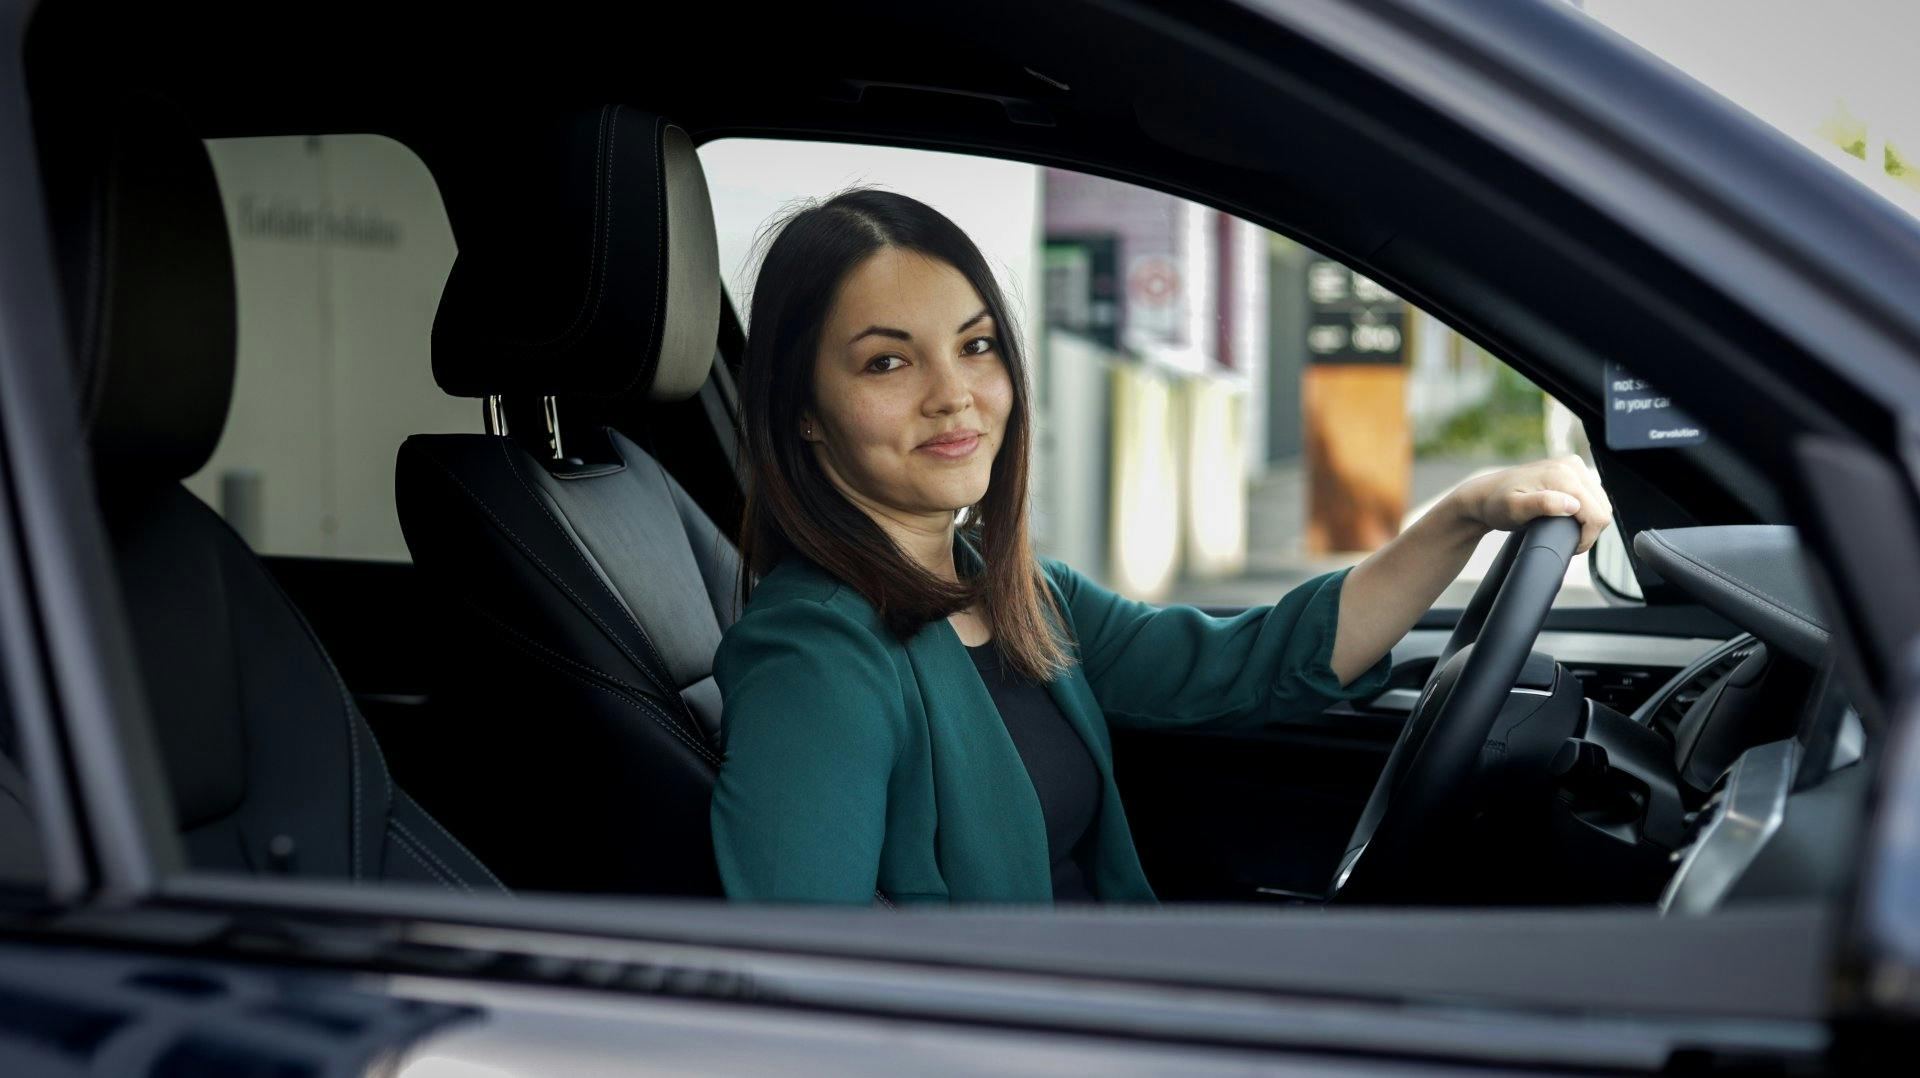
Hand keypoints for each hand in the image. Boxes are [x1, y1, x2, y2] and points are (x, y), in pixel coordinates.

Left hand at [1447, 454, 1614, 553]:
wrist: (1485, 495)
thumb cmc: (1496, 504)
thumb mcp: (1515, 509)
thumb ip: (1544, 505)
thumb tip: (1573, 504)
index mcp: (1563, 475)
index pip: (1597, 514)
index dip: (1587, 538)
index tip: (1570, 547)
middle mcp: (1571, 466)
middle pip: (1603, 508)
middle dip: (1588, 530)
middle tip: (1564, 539)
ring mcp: (1572, 466)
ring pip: (1600, 503)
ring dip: (1588, 520)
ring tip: (1564, 528)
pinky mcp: (1571, 471)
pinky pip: (1592, 496)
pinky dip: (1585, 510)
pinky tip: (1568, 516)